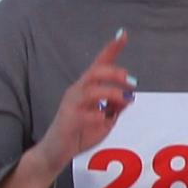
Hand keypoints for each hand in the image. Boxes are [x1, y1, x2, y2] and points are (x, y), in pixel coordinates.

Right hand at [36, 32, 134, 171]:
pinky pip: (86, 113)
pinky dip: (99, 115)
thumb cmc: (78, 133)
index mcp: (86, 88)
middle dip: (116, 73)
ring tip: (126, 100)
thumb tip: (128, 98)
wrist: (56, 152)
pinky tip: (105, 119)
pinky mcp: (68, 119)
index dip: (111, 49)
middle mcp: (77, 92)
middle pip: (96, 72)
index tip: (124, 35)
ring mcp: (71, 104)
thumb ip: (114, 108)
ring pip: (92, 90)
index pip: (99, 64)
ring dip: (112, 93)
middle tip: (132, 82)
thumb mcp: (103, 120)